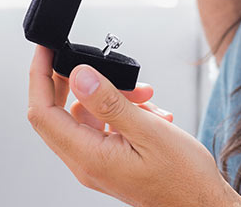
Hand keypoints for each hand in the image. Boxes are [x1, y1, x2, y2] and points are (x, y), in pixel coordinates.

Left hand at [27, 46, 240, 206]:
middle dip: (77, 81)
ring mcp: (97, 162)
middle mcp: (86, 162)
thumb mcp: (149, 131)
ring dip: (113, 97)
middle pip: (58, 113)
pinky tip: (150, 112)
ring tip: (146, 95)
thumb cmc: (183, 176)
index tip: (46, 49)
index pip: (43, 113)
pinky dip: (123, 112)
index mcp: (88, 157)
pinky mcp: (111, 160)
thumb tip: (79, 76)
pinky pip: (104, 127)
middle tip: (95, 60)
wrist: (200, 203)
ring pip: (87, 116)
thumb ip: (110, 103)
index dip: (40, 77)